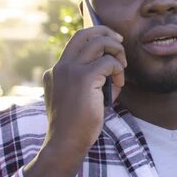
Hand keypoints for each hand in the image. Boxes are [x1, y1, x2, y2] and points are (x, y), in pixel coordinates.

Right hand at [41, 25, 126, 155]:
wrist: (66, 144)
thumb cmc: (75, 126)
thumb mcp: (76, 98)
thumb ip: (84, 82)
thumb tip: (109, 68)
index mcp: (55, 72)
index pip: (76, 45)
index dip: (95, 42)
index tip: (109, 48)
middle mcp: (60, 67)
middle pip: (84, 34)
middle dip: (105, 32)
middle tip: (120, 41)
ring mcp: (70, 70)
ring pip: (98, 42)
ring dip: (116, 51)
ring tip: (121, 68)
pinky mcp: (83, 78)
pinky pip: (109, 62)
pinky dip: (118, 71)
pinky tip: (118, 86)